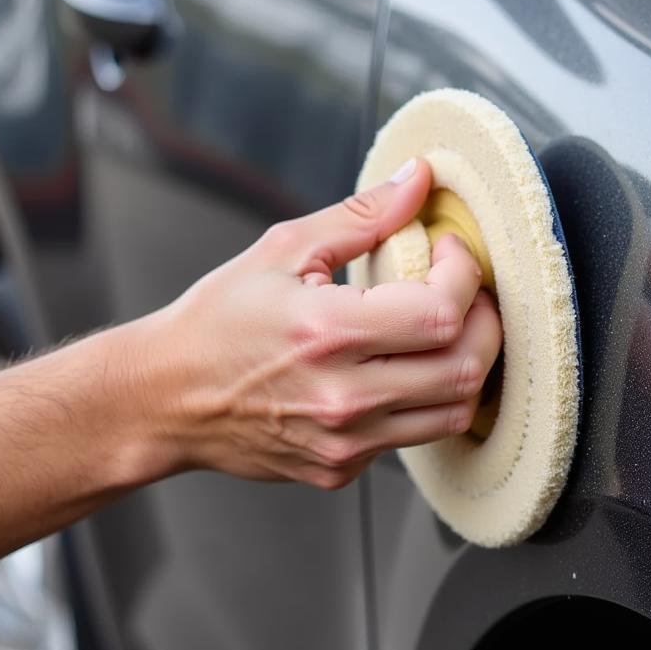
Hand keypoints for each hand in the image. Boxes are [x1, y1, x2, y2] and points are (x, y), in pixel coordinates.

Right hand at [136, 158, 501, 488]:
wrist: (166, 399)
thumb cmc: (217, 323)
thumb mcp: (283, 250)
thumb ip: (361, 215)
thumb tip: (419, 179)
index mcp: (327, 332)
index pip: (441, 312)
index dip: (465, 275)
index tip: (451, 251)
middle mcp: (343, 397)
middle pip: (465, 368)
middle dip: (485, 321)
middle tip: (468, 292)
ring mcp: (345, 442)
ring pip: (453, 412)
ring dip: (466, 364)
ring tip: (446, 329)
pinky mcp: (342, 470)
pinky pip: (415, 436)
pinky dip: (426, 398)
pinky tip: (403, 369)